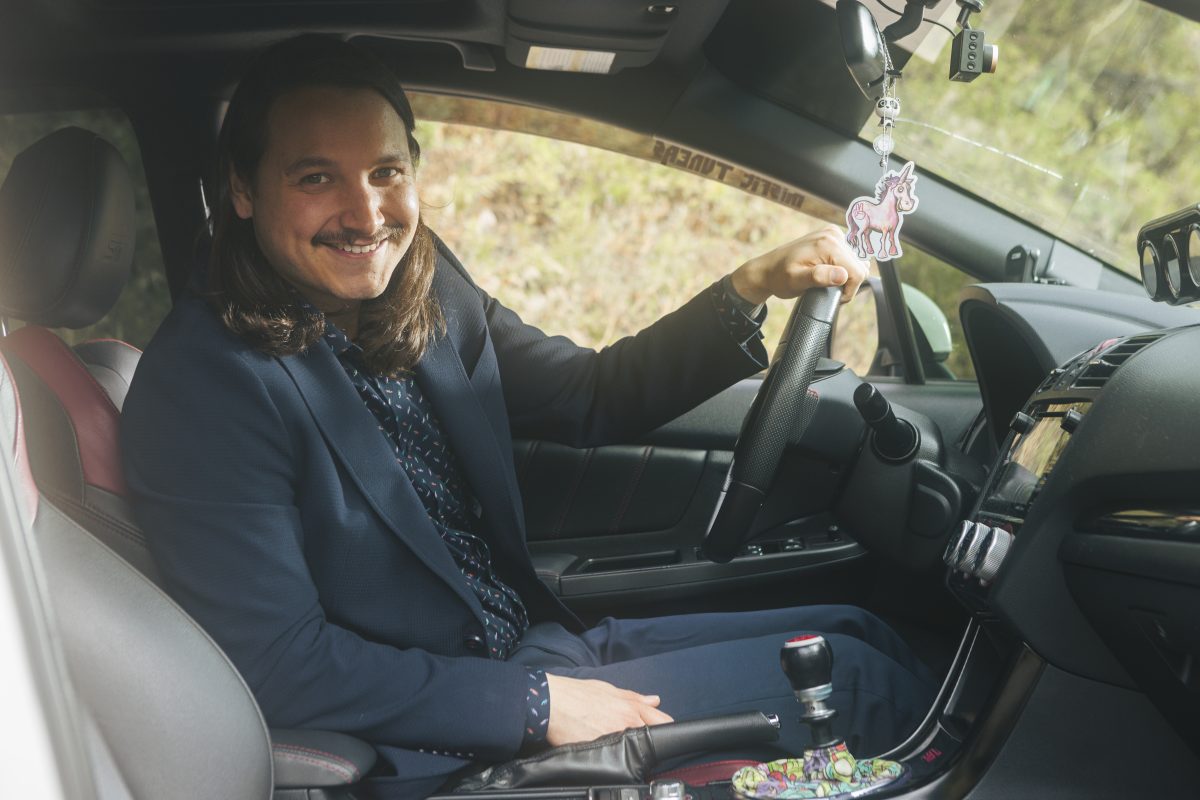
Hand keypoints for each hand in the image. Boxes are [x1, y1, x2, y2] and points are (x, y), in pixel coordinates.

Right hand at [544, 674, 673, 746]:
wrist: (552, 704)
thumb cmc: (577, 694)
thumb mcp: (609, 689)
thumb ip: (634, 697)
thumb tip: (655, 700)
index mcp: (631, 708)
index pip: (663, 722)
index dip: (665, 727)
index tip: (663, 732)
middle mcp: (628, 724)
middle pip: (653, 740)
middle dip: (650, 742)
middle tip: (639, 742)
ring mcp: (616, 741)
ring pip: (636, 752)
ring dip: (632, 752)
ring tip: (619, 748)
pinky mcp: (603, 754)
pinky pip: (617, 761)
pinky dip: (616, 759)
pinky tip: (607, 755)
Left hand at [729, 226, 869, 305]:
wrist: (768, 269)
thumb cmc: (779, 277)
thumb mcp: (795, 281)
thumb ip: (818, 277)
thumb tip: (842, 275)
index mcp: (828, 244)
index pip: (857, 273)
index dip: (848, 290)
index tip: (833, 297)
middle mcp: (834, 235)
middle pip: (858, 267)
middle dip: (846, 283)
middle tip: (825, 289)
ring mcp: (833, 234)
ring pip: (855, 263)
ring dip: (844, 276)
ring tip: (825, 281)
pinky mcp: (832, 237)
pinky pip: (849, 257)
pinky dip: (842, 267)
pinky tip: (828, 272)